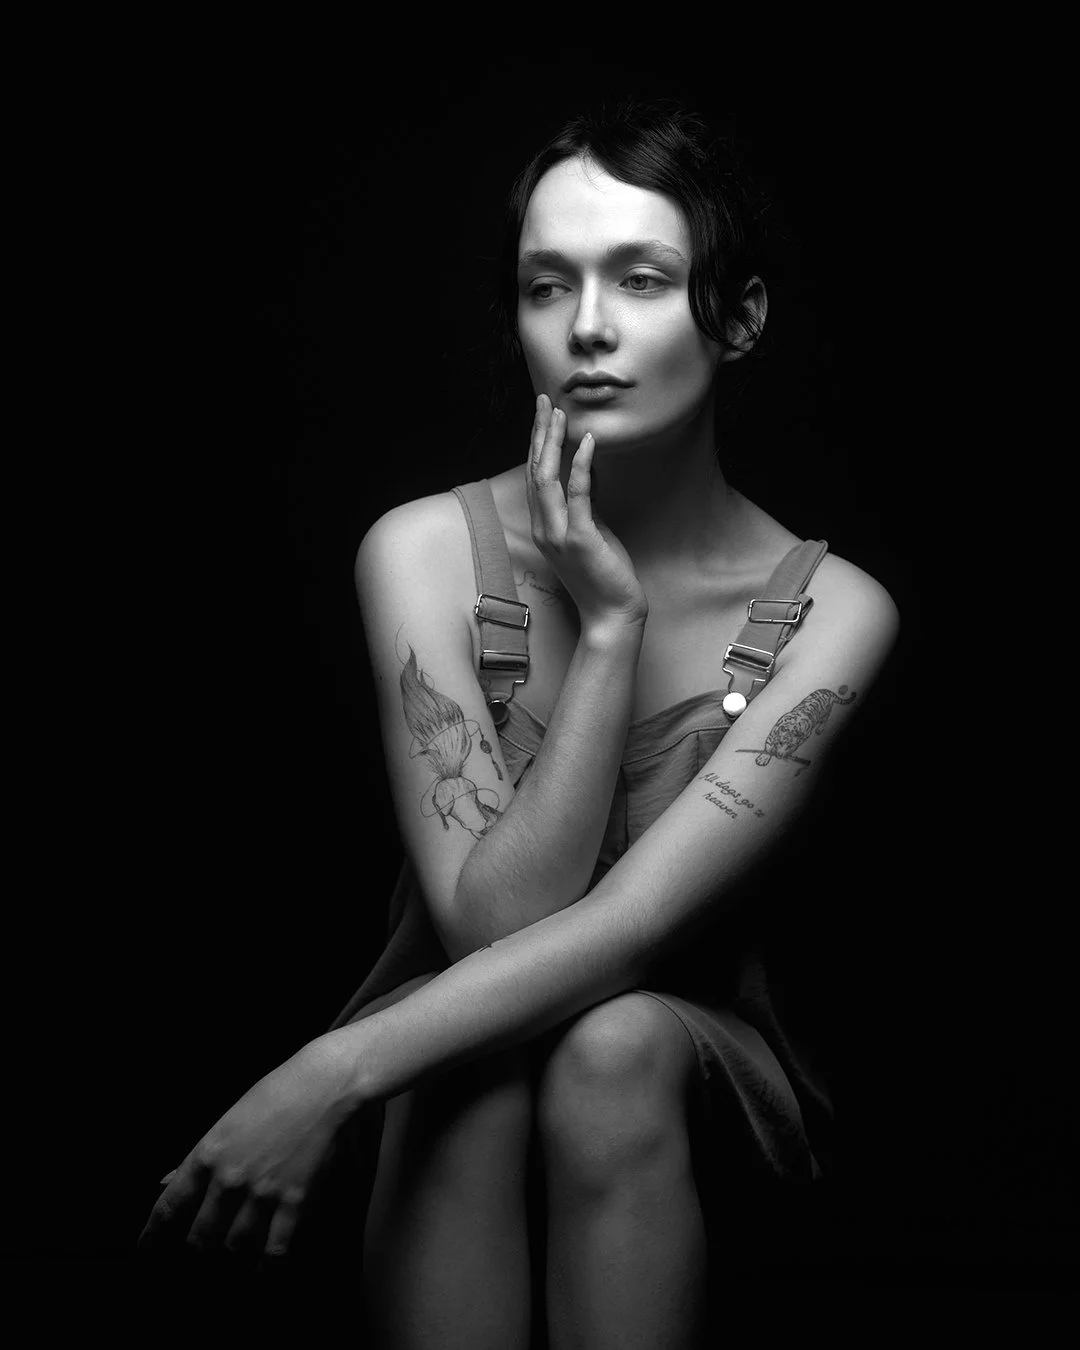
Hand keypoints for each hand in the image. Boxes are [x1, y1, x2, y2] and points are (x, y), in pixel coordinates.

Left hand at [138, 1034, 359, 1260]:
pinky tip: (265, 1268)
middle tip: (202, 1248)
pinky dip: (267, 1265)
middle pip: (201, 1235)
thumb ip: (198, 1157)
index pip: (169, 1206)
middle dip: (199, 1246)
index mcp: (207, 1154)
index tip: (144, 1251)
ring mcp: (262, 1192)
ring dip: (233, 1250)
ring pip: (234, 1244)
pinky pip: (275, 1250)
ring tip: (236, 1249)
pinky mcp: (295, 1201)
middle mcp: (229, 1179)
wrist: (326, 1084)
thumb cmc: (277, 1093)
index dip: (152, 1235)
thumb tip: (164, 1182)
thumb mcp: (229, 1120)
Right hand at [526, 394, 647, 633]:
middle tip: (545, 401)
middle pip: (534, 471)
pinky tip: (587, 442)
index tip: (543, 415)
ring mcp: (558, 534)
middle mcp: (544, 528)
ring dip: (553, 442)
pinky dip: (581, 465)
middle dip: (539, 433)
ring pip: (547, 478)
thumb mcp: (591, 532)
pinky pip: (577, 494)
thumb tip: (589, 472)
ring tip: (560, 413)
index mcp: (544, 527)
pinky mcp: (579, 539)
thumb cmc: (603, 577)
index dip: (536, 444)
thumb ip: (584, 505)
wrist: (611, 616)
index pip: (534, 477)